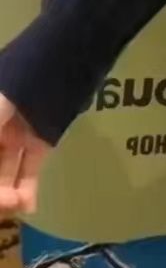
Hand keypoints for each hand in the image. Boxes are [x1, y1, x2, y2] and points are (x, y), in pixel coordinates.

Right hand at [0, 94, 49, 215]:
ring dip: (7, 194)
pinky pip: (28, 169)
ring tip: (14, 203)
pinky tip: (27, 206)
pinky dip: (27, 189)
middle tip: (3, 204)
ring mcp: (12, 136)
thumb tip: (0, 188)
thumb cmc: (16, 82)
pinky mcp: (37, 141)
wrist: (58, 61)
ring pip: (4, 173)